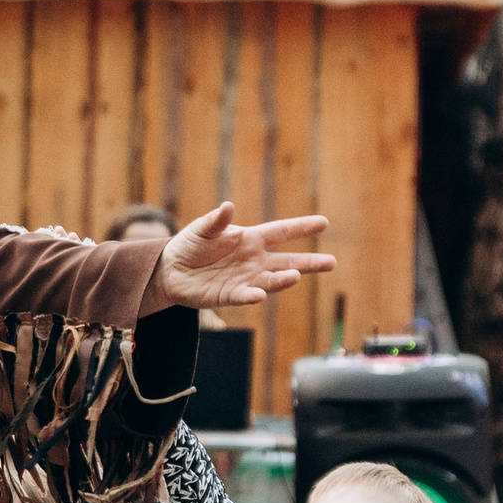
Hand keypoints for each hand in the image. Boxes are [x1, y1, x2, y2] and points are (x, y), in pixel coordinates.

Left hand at [157, 202, 333, 309]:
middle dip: (309, 262)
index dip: (301, 227)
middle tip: (331, 263)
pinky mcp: (229, 295)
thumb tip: (228, 207)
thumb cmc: (190, 245)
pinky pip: (243, 296)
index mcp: (251, 240)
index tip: (323, 223)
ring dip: (283, 280)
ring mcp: (244, 279)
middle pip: (287, 261)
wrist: (170, 270)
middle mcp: (254, 261)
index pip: (281, 232)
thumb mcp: (202, 229)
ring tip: (295, 276)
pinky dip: (251, 296)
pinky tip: (259, 295)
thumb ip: (216, 221)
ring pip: (270, 281)